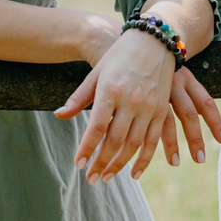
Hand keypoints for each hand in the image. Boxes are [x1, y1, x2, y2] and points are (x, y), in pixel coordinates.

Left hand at [57, 28, 182, 180]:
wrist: (154, 42)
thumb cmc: (119, 57)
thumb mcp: (97, 74)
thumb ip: (79, 97)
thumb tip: (59, 115)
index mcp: (110, 90)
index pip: (97, 126)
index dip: (87, 147)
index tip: (78, 164)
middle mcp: (131, 100)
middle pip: (115, 140)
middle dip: (101, 162)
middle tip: (91, 179)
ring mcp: (149, 107)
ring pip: (134, 144)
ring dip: (120, 165)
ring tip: (106, 177)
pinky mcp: (161, 111)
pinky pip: (153, 141)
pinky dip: (145, 160)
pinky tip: (134, 173)